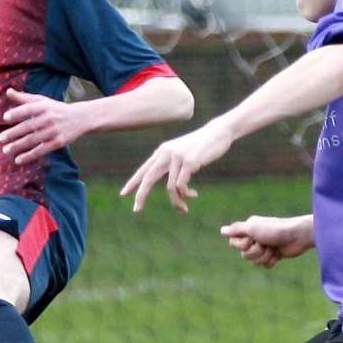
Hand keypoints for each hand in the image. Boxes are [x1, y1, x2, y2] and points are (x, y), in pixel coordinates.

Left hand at [0, 89, 92, 164]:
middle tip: (1, 138)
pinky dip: (29, 156)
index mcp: (44, 106)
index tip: (5, 118)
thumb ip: (24, 98)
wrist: (81, 117)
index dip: (17, 113)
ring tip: (5, 150)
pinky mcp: (58, 142)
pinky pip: (41, 150)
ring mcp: (54, 131)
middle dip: (14, 133)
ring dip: (18, 146)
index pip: (29, 109)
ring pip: (33, 140)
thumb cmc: (56, 108)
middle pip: (29, 126)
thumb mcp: (42, 101)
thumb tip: (8, 91)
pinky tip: (18, 160)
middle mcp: (49, 118)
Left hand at [120, 120, 235, 212]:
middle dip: (141, 196)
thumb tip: (170, 183)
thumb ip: (172, 163)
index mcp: (162, 151)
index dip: (133, 182)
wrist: (219, 132)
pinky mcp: (189, 162)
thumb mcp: (182, 152)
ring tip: (183, 209)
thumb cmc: (202, 145)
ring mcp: (177, 157)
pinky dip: (186, 194)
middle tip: (136, 210)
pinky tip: (193, 195)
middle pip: (148, 178)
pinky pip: (181, 185)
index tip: (123, 194)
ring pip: (169, 187)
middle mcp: (166, 153)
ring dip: (176, 201)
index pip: (144, 169)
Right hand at [221, 214, 313, 267]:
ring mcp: (263, 247)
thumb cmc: (275, 230)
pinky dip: (271, 261)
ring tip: (274, 248)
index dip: (242, 245)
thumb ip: (236, 229)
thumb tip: (221, 230)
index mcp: (248, 230)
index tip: (252, 239)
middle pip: (244, 255)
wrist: (298, 236)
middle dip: (255, 252)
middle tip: (266, 243)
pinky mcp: (273, 255)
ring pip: (254, 261)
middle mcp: (254, 238)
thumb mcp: (253, 227)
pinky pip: (264, 265)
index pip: (233, 243)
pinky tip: (278, 254)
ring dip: (264, 256)